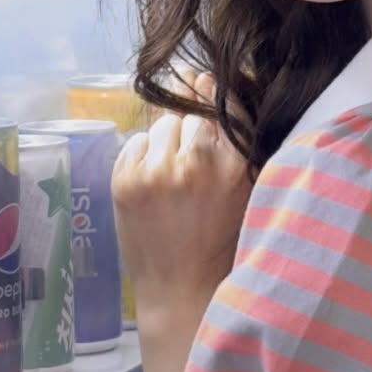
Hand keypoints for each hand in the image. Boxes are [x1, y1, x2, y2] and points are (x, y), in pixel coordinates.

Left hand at [111, 75, 252, 319]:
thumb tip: (208, 81)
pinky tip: (153, 184)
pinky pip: (136, 142)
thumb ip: (237, 145)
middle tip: (189, 157)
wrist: (181, 289)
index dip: (214, 92)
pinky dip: (143, 156)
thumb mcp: (245, 192)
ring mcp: (156, 172)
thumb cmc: (219, 242)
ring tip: (171, 175)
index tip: (206, 84)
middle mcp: (196, 164)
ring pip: (162, 125)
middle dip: (191, 125)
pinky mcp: (126, 181)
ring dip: (166, 140)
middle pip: (191, 113)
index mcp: (235, 168)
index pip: (225, 106)